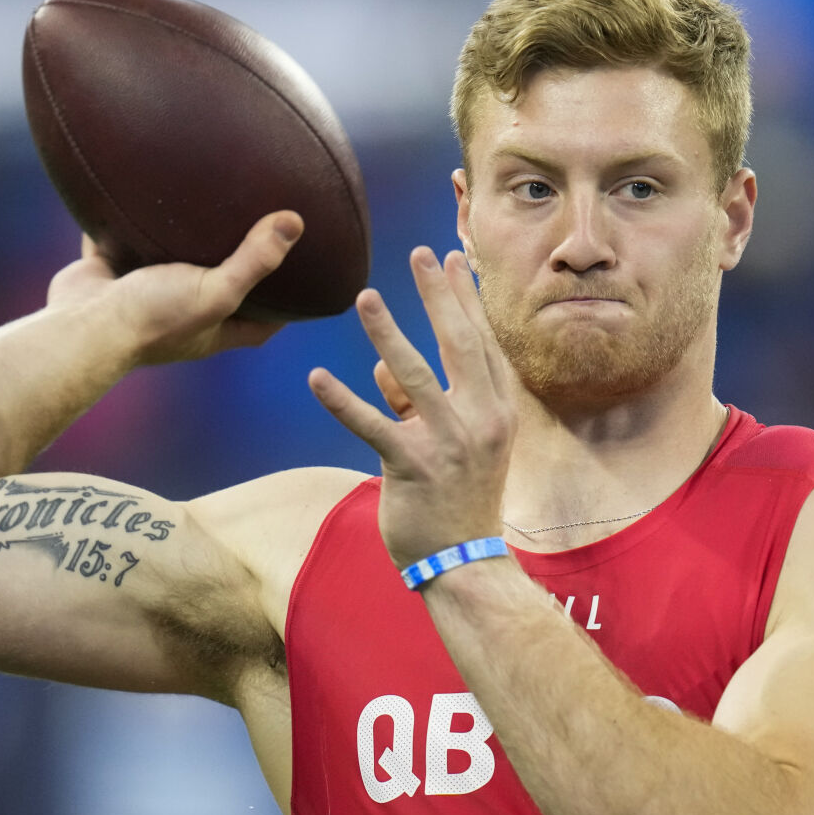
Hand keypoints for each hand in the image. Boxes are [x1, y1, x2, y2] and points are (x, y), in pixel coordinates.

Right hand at [45, 211, 298, 364]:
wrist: (80, 327)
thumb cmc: (152, 319)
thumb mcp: (214, 292)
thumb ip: (254, 261)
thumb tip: (295, 222)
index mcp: (215, 328)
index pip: (265, 320)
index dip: (287, 302)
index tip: (308, 275)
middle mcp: (184, 313)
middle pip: (221, 286)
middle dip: (238, 262)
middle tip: (262, 225)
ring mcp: (146, 293)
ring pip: (172, 261)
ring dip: (186, 239)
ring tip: (209, 201)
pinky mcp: (112, 272)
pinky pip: (124, 240)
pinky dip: (131, 220)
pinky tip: (145, 188)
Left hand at [309, 247, 513, 567]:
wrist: (464, 560)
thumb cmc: (459, 498)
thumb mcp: (454, 443)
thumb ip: (419, 401)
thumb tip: (381, 365)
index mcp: (496, 410)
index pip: (481, 342)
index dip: (465, 299)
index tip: (451, 258)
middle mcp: (479, 420)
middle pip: (457, 345)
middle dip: (438, 296)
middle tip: (417, 254)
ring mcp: (447, 444)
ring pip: (414, 376)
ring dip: (388, 333)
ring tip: (365, 297)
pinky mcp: (411, 469)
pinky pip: (372, 426)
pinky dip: (342, 401)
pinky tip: (316, 377)